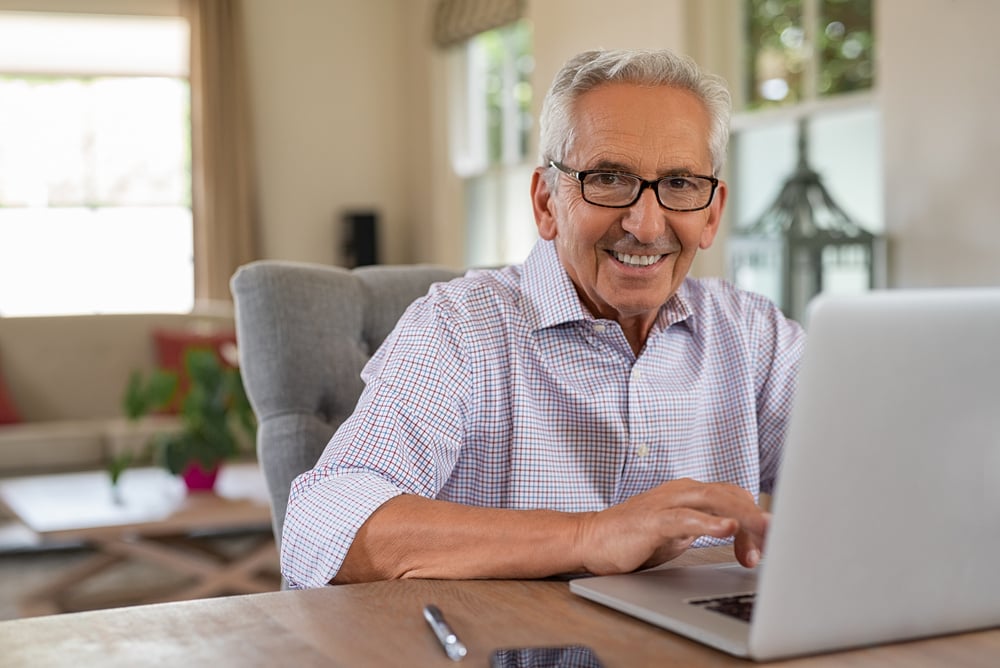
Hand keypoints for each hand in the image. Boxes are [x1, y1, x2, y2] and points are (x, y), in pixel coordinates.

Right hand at [575, 478, 768, 574]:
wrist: (591, 539)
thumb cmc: (634, 537)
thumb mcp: (679, 532)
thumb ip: (706, 527)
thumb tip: (741, 537)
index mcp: (691, 493)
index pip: (735, 498)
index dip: (755, 521)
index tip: (767, 549)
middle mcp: (682, 491)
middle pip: (732, 496)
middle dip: (759, 518)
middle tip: (779, 541)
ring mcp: (667, 502)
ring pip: (716, 501)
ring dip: (745, 519)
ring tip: (766, 532)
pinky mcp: (652, 520)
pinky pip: (685, 518)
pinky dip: (709, 523)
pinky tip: (726, 530)